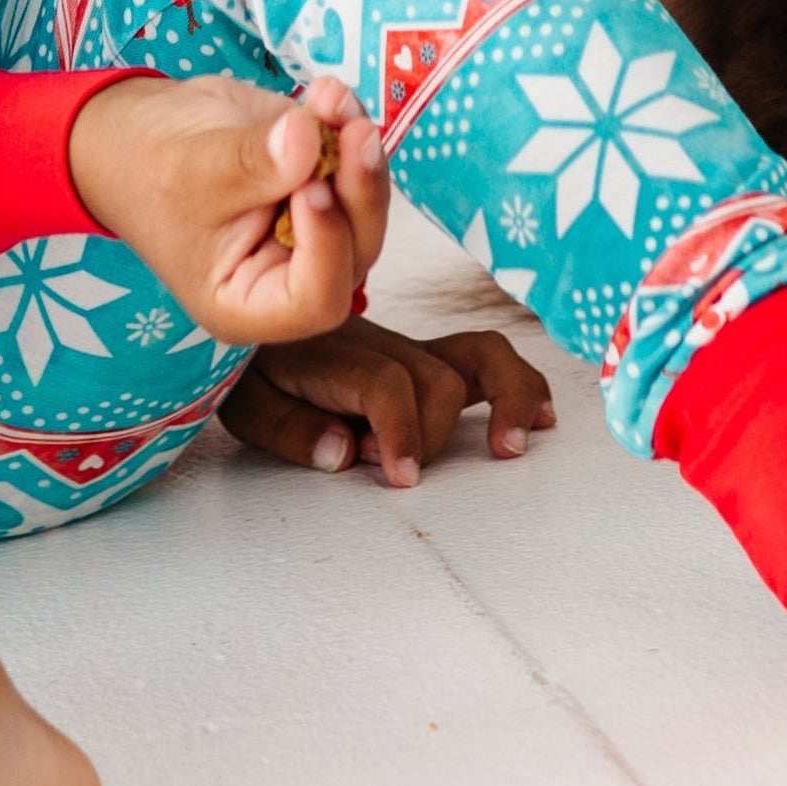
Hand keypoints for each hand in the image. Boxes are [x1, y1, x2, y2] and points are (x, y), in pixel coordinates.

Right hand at [66, 71, 387, 351]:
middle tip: (352, 132)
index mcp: (248, 302)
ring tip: (330, 97)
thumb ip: (252, 164)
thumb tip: (307, 138)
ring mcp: (308, 228)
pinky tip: (327, 93)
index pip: (316, 300)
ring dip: (359, 149)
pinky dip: (348, 125)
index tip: (311, 188)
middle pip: (355, 250)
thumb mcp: (193, 169)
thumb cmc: (148, 166)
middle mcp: (287, 274)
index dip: (328, 247)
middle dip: (359, 189)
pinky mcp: (318, 182)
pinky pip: (353, 163)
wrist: (138, 128)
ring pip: (364, 205)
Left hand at [225, 314, 555, 485]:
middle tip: (398, 473)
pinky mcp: (426, 356)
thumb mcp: (245, 402)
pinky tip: (541, 417)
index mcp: (332, 352)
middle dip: (428, 435)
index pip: (385, 384)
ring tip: (511, 447)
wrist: (254, 308)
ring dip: (501, 401)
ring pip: (474, 359)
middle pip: (433, 380)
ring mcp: (410, 346)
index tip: (401, 477)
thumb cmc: (252, 366)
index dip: (400, 432)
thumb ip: (290, 429)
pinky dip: (516, 383)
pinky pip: (482, 357)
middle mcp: (381, 343)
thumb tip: (343, 453)